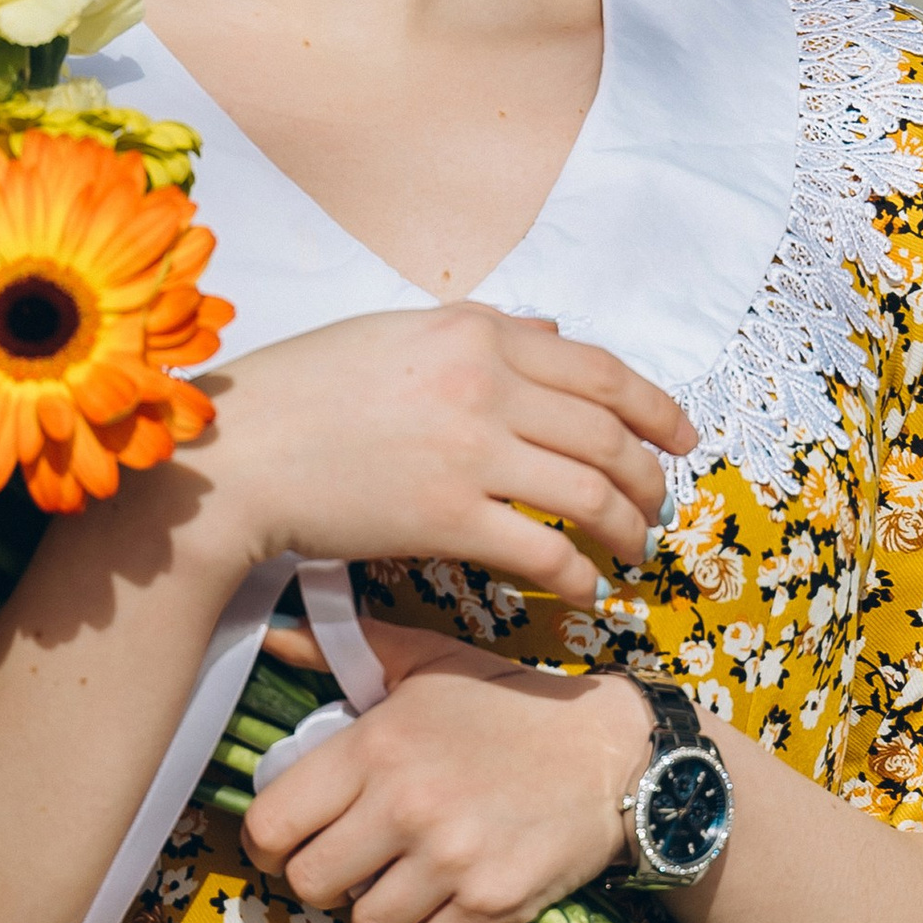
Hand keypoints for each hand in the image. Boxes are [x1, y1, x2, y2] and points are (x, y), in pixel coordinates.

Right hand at [191, 305, 692, 606]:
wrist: (240, 453)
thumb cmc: (305, 391)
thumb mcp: (396, 332)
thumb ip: (481, 331)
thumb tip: (550, 331)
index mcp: (476, 332)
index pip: (599, 370)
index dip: (656, 407)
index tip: (682, 438)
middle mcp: (485, 383)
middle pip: (609, 434)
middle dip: (649, 478)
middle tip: (657, 508)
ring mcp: (470, 451)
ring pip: (591, 493)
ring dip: (627, 529)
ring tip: (631, 551)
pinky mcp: (447, 517)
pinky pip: (544, 551)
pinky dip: (579, 576)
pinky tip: (585, 592)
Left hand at [240, 622, 656, 922]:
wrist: (611, 752)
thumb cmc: (509, 705)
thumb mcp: (428, 661)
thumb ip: (346, 649)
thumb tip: (271, 630)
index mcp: (376, 745)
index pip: (272, 822)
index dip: (268, 842)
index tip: (288, 841)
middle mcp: (406, 805)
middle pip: (309, 883)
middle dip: (319, 880)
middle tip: (346, 864)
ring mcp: (451, 860)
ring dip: (371, 913)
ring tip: (394, 884)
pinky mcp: (491, 904)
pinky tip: (430, 911)